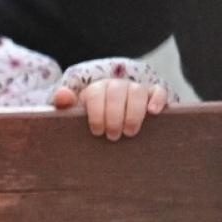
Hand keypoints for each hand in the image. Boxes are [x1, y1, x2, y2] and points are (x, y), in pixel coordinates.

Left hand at [52, 79, 167, 139]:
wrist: (110, 121)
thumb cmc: (91, 120)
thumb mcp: (75, 114)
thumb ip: (65, 105)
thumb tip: (62, 96)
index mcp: (96, 89)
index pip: (96, 94)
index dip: (97, 113)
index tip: (97, 132)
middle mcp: (116, 85)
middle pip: (117, 92)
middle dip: (115, 116)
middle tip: (113, 136)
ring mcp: (135, 89)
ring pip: (137, 91)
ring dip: (134, 112)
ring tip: (130, 132)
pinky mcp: (152, 94)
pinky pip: (158, 90)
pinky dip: (157, 99)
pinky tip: (154, 112)